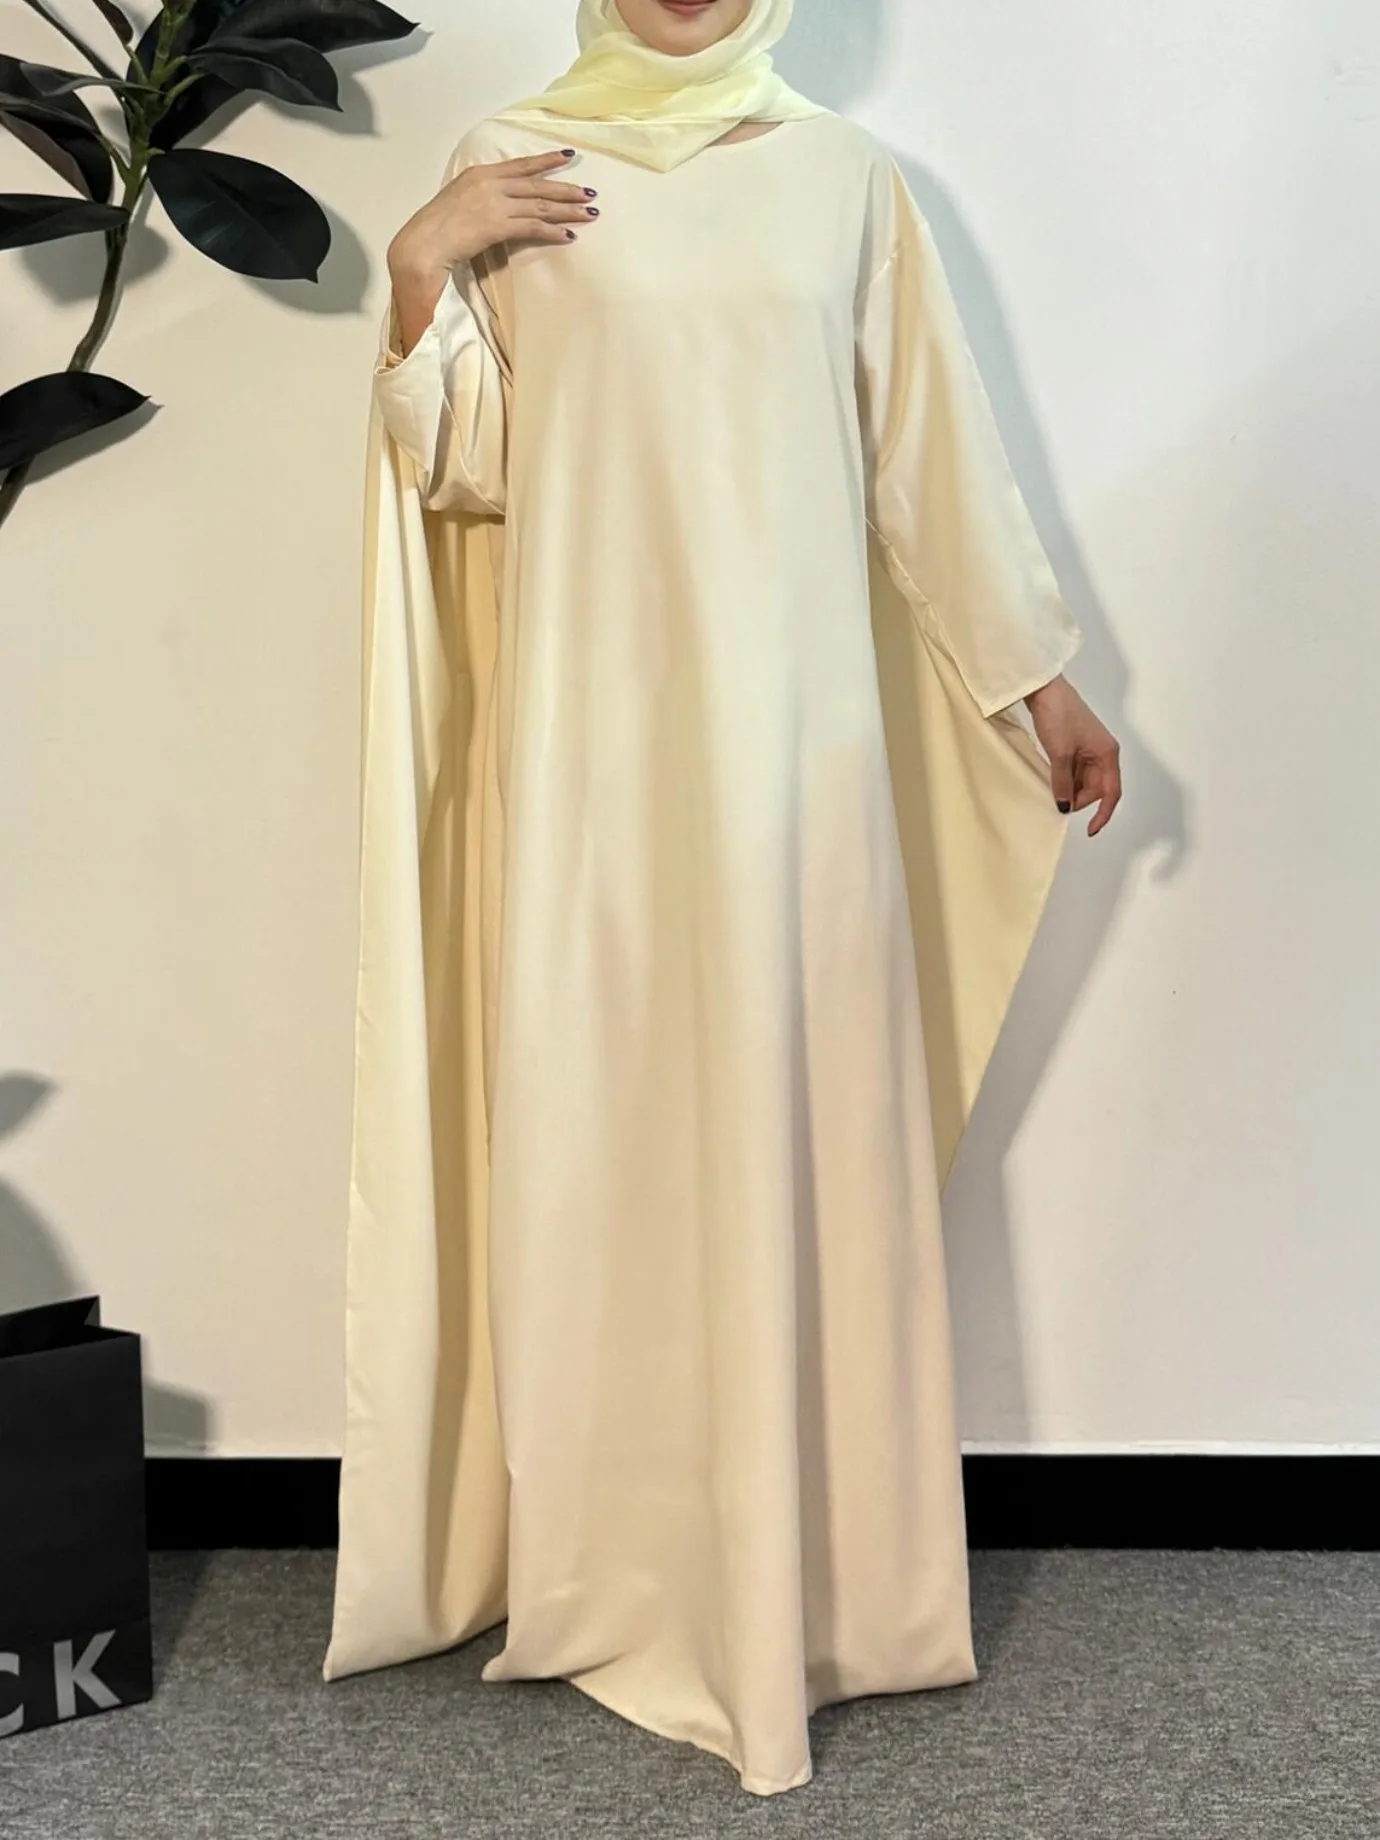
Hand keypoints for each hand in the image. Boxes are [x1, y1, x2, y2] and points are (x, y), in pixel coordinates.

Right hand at [387, 148, 597, 274]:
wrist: (424, 243)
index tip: (567, 156)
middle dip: (566, 189)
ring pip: (540, 206)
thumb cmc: (436, 228)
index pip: (520, 165)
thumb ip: (479, 195)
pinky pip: (533, 227)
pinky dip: (553, 232)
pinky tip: (569, 236)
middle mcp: (491, 184)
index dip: (546, 161)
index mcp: (480, 174)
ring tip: (589, 213)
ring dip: (567, 210)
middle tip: (589, 192)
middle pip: (537, 185)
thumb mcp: (457, 200)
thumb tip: (496, 202)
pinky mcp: (498, 226)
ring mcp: (495, 204)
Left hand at [1023, 675, 1121, 835]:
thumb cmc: (1058, 716)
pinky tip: (1051, 779)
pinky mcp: (1076, 745)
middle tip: (1057, 800)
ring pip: (1083, 781)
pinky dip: (1064, 778)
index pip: (1111, 792)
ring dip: (1069, 789)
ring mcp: (1089, 749)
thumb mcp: (1059, 754)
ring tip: (1051, 786)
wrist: (1045, 688)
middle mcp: (1102, 753)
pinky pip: (1074, 771)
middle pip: (1096, 788)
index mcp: (1107, 754)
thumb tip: (1064, 807)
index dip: (1103, 814)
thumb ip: (1062, 784)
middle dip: (1079, 798)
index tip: (1090, 830)